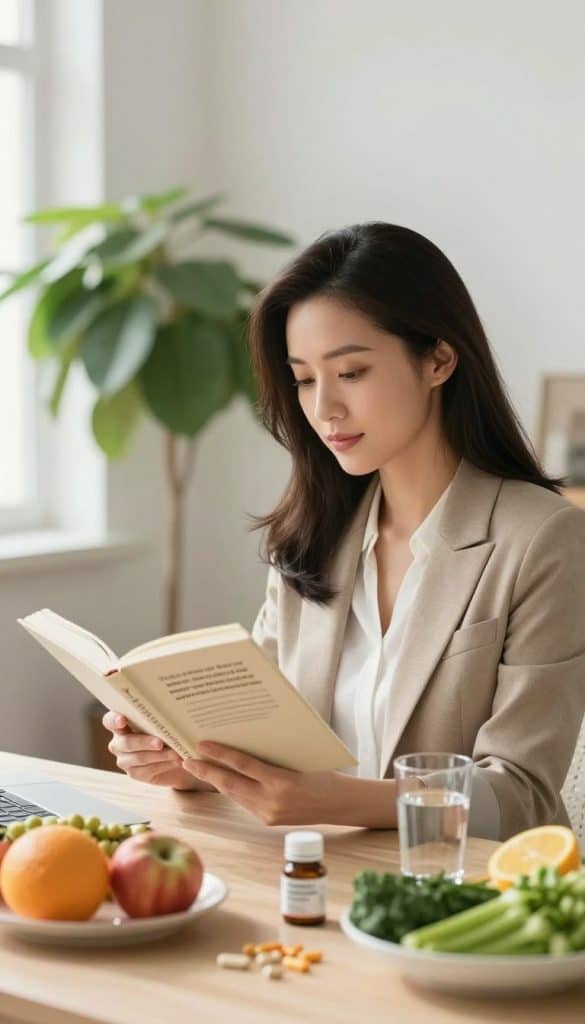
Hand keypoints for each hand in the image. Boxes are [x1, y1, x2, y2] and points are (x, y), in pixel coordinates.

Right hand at [102, 712, 213, 790]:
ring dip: (159, 755)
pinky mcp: (134, 773)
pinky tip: (175, 761)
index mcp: (121, 724)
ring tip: (175, 753)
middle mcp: (119, 742)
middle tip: (160, 743)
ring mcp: (125, 760)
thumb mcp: (164, 721)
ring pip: (139, 758)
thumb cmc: (168, 731)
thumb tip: (172, 712)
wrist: (177, 755)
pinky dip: (163, 765)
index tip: (123, 720)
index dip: (114, 720)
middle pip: (126, 742)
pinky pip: (147, 770)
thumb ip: (161, 717)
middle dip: (144, 742)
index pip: (109, 721)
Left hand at [182, 741, 361, 825]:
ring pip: (234, 794)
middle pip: (231, 783)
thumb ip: (271, 755)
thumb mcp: (299, 758)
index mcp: (283, 782)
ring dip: (215, 780)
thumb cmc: (323, 772)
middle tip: (186, 758)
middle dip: (206, 770)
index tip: (200, 745)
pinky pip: (244, 801)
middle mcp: (273, 801)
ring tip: (197, 767)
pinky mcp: (268, 820)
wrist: (341, 803)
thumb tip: (242, 738)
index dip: (220, 754)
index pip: (243, 765)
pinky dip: (231, 788)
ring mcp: (269, 814)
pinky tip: (220, 778)